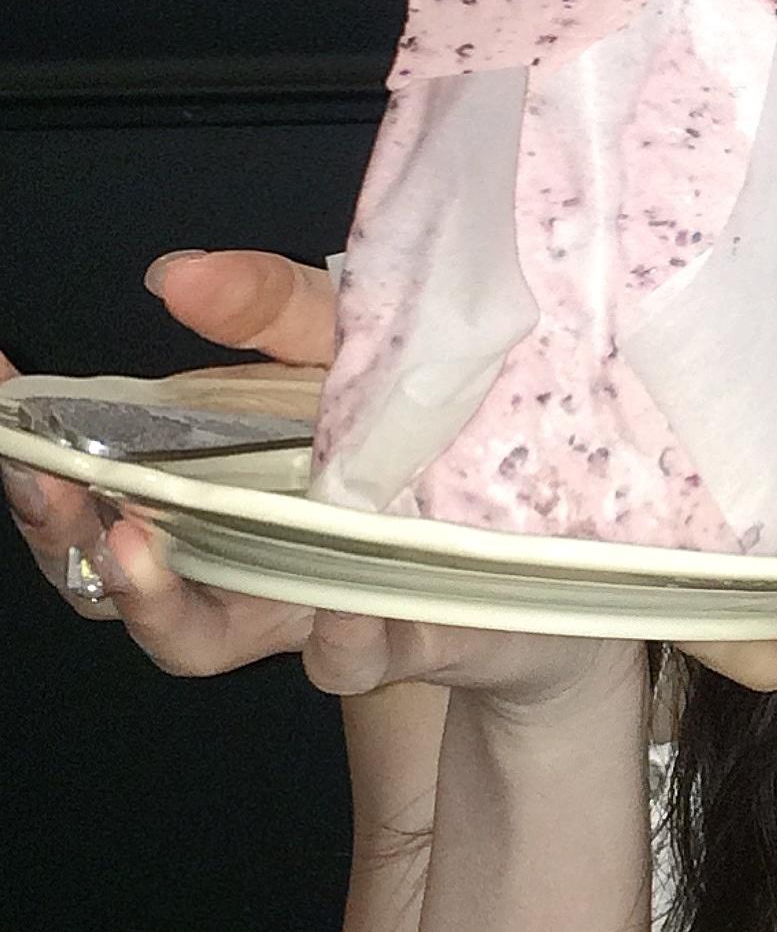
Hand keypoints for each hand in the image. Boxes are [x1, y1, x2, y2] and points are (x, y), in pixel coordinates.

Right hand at [2, 249, 629, 720]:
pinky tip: (341, 605)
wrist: (568, 522)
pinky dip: (339, 635)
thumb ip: (274, 308)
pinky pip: (346, 658)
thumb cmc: (437, 423)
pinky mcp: (395, 643)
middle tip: (43, 477)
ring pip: (189, 637)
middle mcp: (232, 562)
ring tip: (140, 539)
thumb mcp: (357, 340)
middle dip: (56, 527)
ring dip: (152, 594)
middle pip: (100, 571)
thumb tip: (176, 274)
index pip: (85, 481)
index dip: (26, 453)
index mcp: (207, 485)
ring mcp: (301, 611)